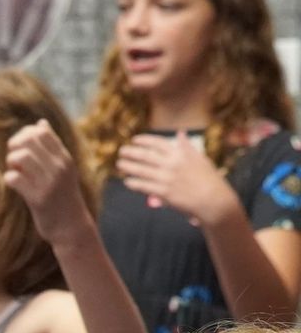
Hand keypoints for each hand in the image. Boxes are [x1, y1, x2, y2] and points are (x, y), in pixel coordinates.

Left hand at [5, 121, 94, 244]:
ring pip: (21, 156)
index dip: (24, 135)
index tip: (20, 148)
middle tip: (14, 160)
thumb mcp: (63, 168)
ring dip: (11, 162)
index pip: (41, 132)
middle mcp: (59, 167)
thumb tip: (41, 122)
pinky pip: (14, 178)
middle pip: (29, 140)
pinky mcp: (38, 199)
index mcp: (65, 157)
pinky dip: (9, 178)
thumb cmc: (62, 195)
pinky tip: (13, 184)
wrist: (71, 226)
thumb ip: (52, 147)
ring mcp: (49, 182)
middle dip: (15, 147)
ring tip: (14, 171)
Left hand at [116, 132, 236, 227]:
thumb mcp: (200, 158)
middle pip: (145, 155)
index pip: (158, 143)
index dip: (144, 140)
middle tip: (121, 151)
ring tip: (120, 164)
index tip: (134, 139)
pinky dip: (134, 183)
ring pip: (141, 171)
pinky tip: (127, 181)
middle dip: (131, 152)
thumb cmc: (208, 178)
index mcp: (182, 154)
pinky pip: (144, 186)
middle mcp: (172, 164)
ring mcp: (167, 179)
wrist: (213, 199)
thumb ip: (187, 146)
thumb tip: (180, 133)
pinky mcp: (164, 193)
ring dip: (128, 166)